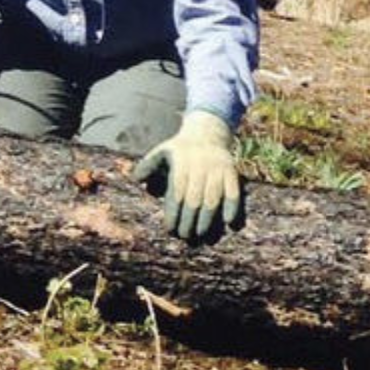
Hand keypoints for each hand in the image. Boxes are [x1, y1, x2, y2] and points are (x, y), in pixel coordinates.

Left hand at [133, 112, 244, 243]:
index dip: (173, 212)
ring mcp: (217, 170)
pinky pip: (233, 191)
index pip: (176, 193)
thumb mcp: (161, 151)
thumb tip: (135, 179)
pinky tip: (229, 223)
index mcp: (180, 164)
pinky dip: (232, 206)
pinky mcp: (231, 172)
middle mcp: (199, 167)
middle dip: (189, 220)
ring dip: (208, 218)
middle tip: (185, 236)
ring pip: (213, 198)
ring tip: (201, 235)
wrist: (207, 132)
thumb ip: (148, 165)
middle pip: (194, 199)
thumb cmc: (180, 149)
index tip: (170, 229)